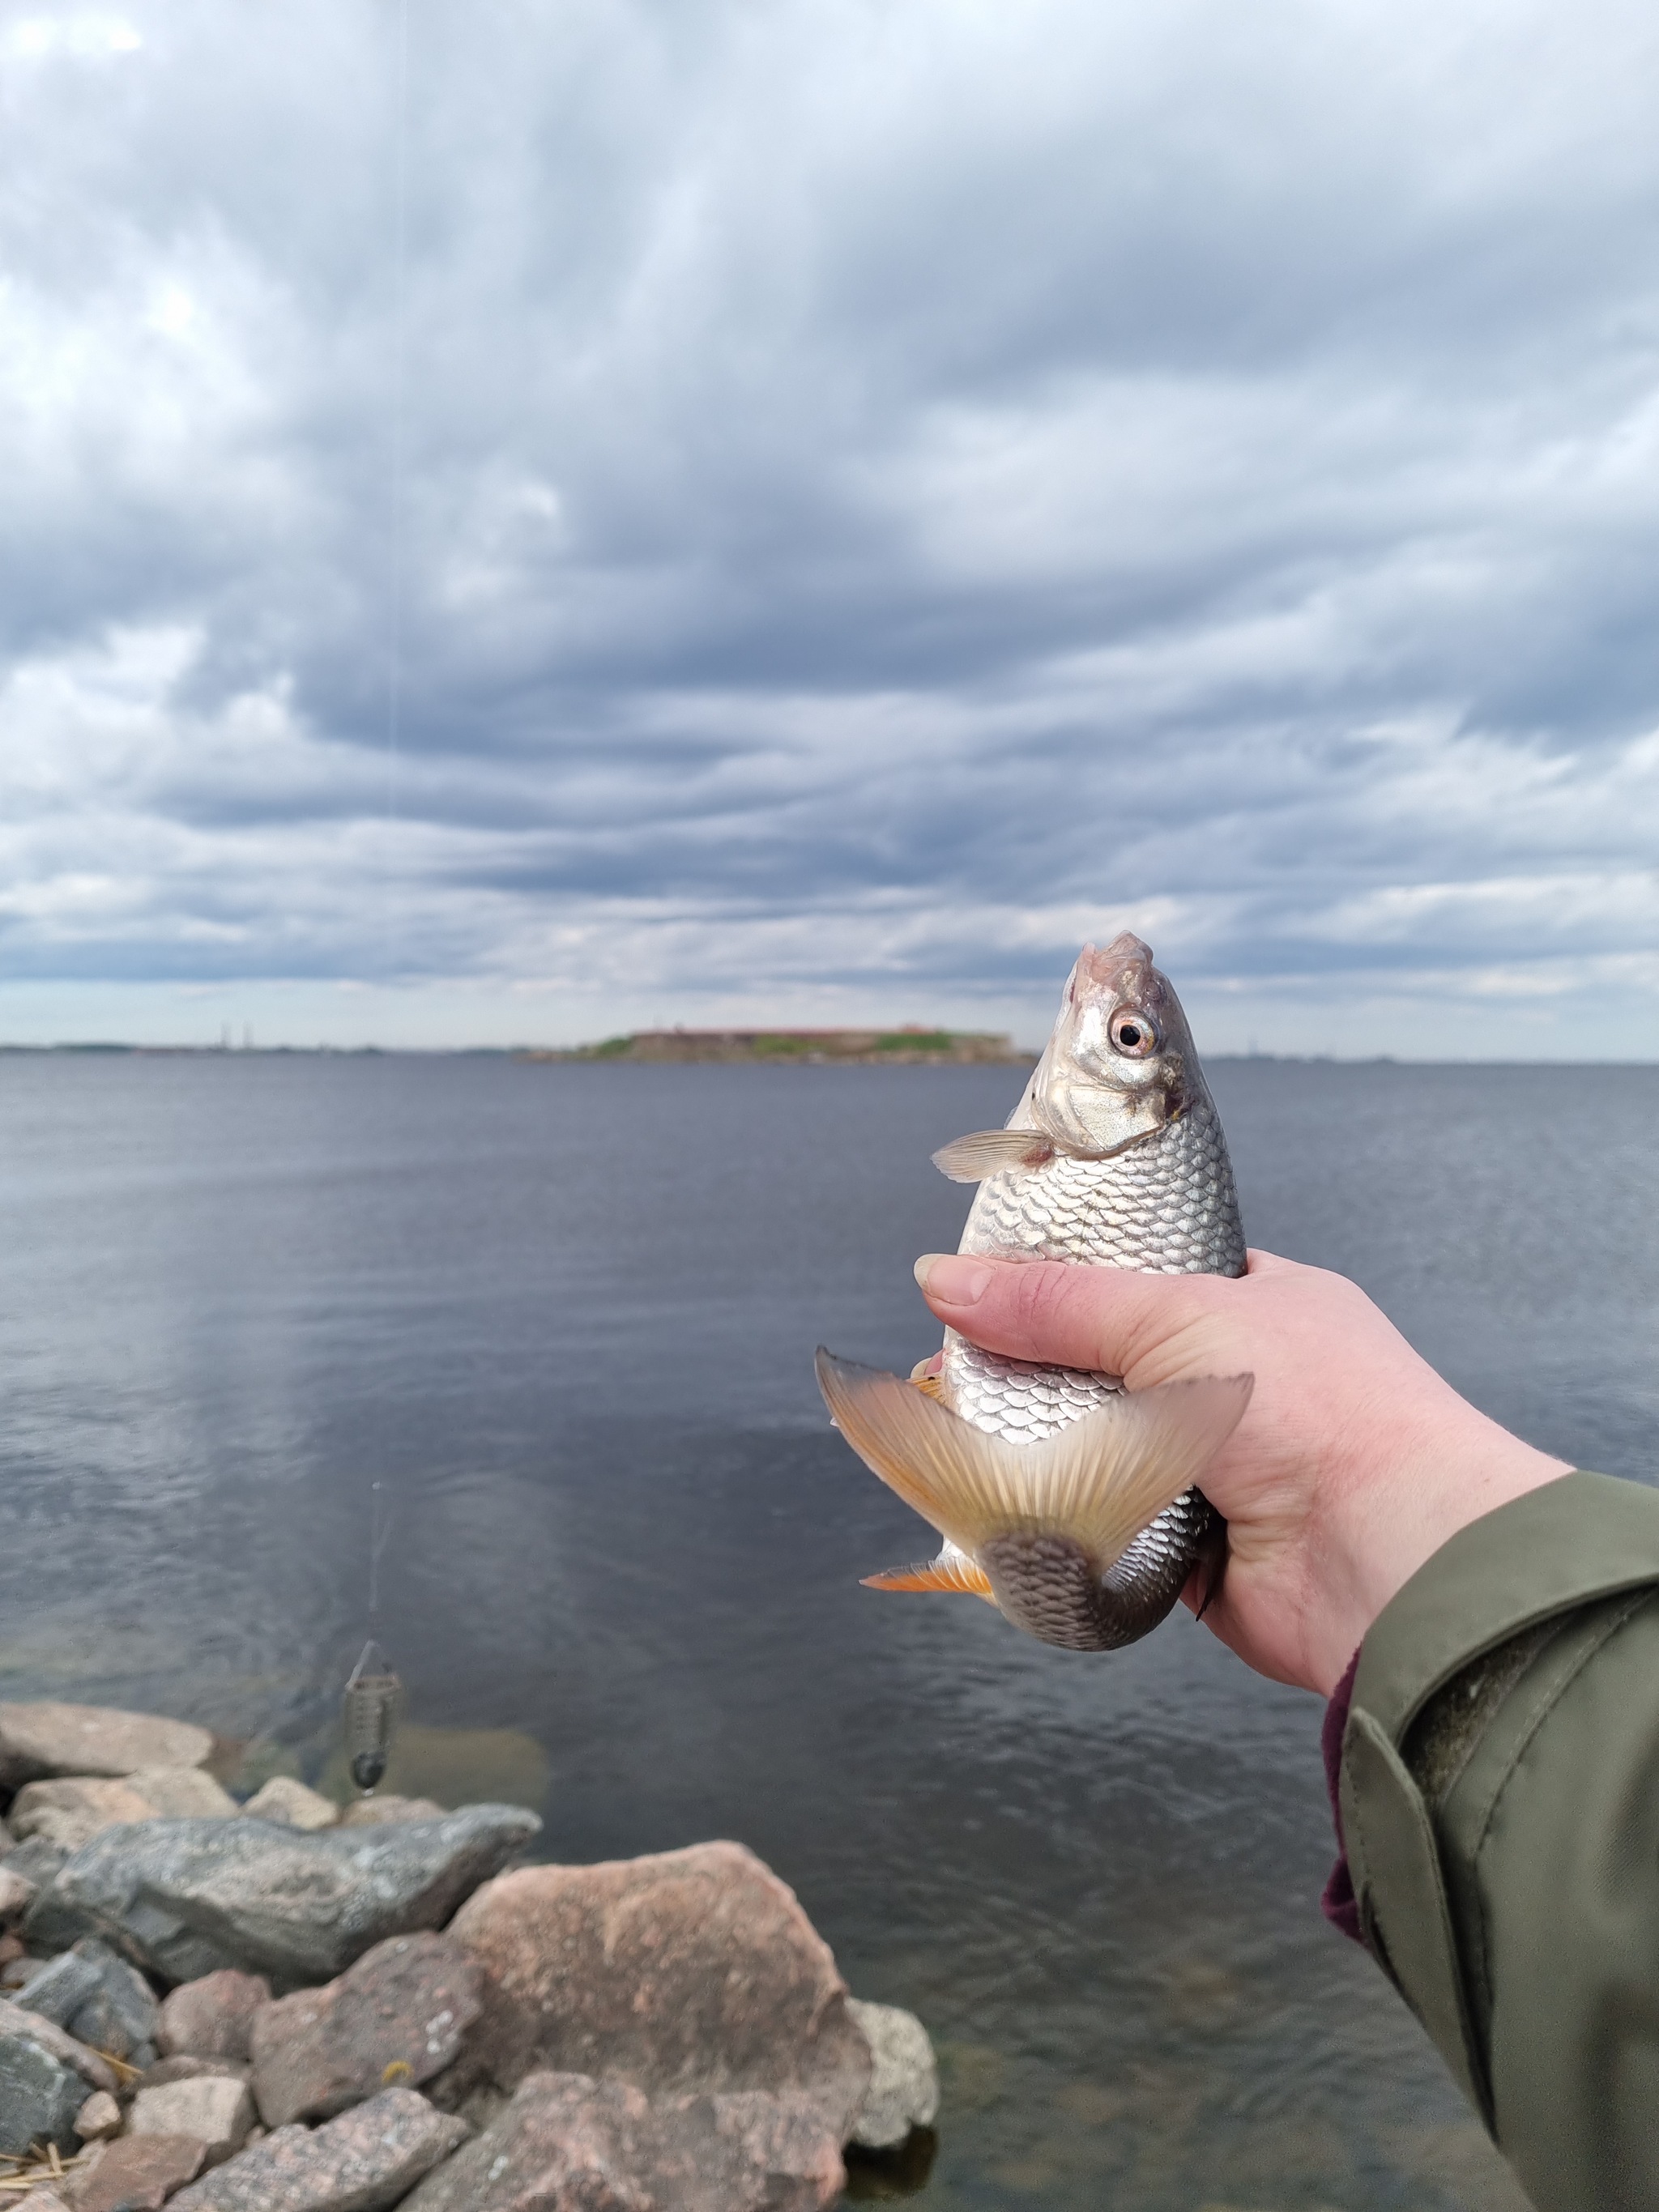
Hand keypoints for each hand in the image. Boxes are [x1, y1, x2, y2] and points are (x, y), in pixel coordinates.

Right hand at [913, 1248, 1568, 1693]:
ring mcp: (1218, 1470)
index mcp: (1257, 1302)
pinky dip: (1067, 1524)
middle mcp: (1239, 1383)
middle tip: (943, 1368)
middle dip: (1027, 1372)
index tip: (980, 1284)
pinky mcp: (1193, 1552)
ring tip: (957, 1433)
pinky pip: (1104, 1530)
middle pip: (1101, 1366)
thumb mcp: (1177, 1317)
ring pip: (1095, 1451)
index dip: (1057, 1278)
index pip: (1138, 1273)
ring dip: (1042, 1450)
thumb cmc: (1328, 1413)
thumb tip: (949, 1280)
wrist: (1394, 1562)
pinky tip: (1013, 1505)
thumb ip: (1055, 1303)